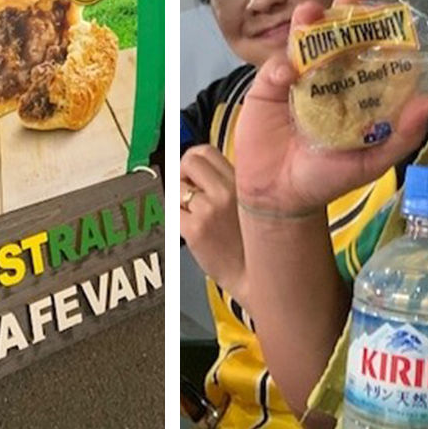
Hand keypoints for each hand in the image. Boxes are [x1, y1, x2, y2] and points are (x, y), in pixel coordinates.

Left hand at [179, 145, 247, 299]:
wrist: (257, 277)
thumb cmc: (256, 243)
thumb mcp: (253, 202)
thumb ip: (232, 182)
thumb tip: (200, 171)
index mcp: (243, 180)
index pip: (205, 151)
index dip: (193, 162)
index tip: (192, 174)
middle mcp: (227, 190)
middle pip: (188, 161)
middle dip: (182, 175)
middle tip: (187, 192)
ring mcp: (210, 209)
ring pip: (176, 188)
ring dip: (178, 200)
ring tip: (193, 215)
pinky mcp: (195, 230)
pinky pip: (171, 212)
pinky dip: (175, 219)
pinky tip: (189, 229)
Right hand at [231, 0, 427, 216]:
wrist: (281, 196)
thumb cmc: (328, 177)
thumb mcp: (373, 161)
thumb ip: (403, 135)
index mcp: (355, 88)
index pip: (368, 50)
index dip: (377, 30)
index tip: (388, 13)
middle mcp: (328, 76)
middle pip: (336, 36)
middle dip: (343, 11)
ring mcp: (297, 79)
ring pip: (303, 43)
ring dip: (308, 23)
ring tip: (312, 11)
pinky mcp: (267, 88)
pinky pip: (274, 69)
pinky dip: (281, 66)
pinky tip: (288, 73)